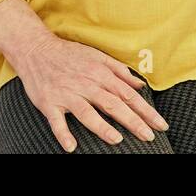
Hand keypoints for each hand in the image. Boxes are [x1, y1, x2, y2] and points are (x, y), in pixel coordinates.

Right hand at [9, 34, 169, 150]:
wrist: (35, 49)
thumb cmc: (68, 54)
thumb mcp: (97, 56)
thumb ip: (119, 70)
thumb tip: (140, 84)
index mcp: (99, 73)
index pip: (128, 94)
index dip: (146, 110)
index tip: (160, 125)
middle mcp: (86, 84)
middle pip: (113, 104)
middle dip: (133, 121)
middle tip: (149, 136)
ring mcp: (67, 94)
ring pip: (87, 112)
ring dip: (102, 126)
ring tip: (117, 139)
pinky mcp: (49, 102)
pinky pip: (56, 121)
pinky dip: (63, 133)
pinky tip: (71, 146)